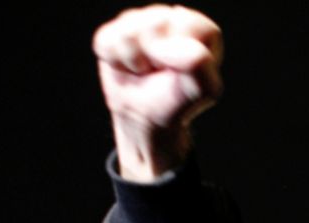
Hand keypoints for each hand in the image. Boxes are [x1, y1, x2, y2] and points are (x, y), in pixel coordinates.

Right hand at [94, 5, 222, 180]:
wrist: (145, 118)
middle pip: (154, 23)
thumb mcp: (202, 89)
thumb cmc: (177, 101)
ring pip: (127, 33)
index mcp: (198, 28)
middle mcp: (169, 17)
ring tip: (144, 71)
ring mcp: (138, 21)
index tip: (179, 72)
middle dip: (155, 58)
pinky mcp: (113, 31)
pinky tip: (127, 68)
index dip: (178, 52)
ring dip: (134, 62)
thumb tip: (170, 45)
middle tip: (159, 72)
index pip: (186, 24)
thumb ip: (199, 63)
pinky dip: (115, 63)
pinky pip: (106, 42)